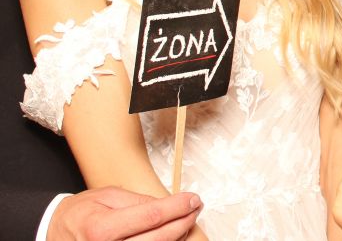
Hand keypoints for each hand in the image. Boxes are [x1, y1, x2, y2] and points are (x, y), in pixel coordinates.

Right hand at [47, 188, 200, 240]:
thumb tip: (170, 205)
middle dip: (183, 222)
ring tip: (185, 221)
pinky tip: (170, 235)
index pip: (152, 217)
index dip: (178, 208)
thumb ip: (139, 201)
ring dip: (177, 237)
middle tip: (195, 208)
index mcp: (100, 228)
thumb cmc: (81, 213)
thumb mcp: (107, 196)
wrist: (55, 233)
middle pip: (159, 239)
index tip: (194, 199)